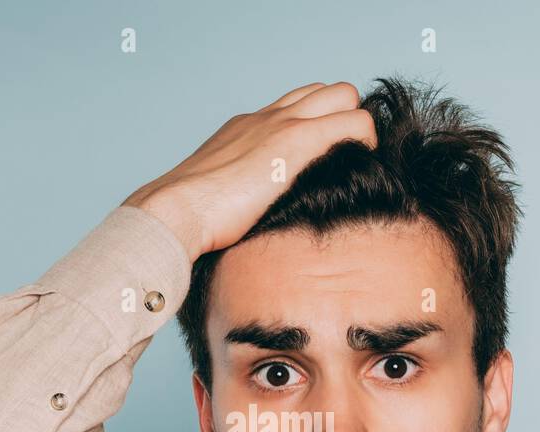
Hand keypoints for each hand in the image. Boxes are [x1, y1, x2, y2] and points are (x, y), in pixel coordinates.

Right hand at [121, 81, 376, 261]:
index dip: (316, 126)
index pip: (294, 107)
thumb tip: (241, 230)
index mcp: (245, 129)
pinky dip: (365, 141)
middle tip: (346, 161)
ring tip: (354, 166)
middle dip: (341, 118)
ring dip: (354, 125)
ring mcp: (282, 124)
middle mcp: (265, 117)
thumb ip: (235, 200)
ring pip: (343, 95)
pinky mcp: (298, 140)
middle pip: (323, 92)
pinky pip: (355, 122)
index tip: (322, 162)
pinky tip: (363, 170)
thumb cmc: (187, 220)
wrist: (174, 211)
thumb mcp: (216, 201)